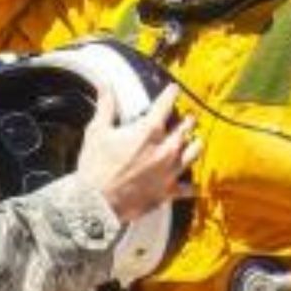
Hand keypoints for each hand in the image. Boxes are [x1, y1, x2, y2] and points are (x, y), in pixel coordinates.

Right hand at [74, 85, 198, 225]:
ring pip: (193, 152)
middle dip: (187, 119)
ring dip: (195, 144)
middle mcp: (165, 149)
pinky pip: (189, 187)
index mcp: (148, 131)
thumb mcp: (97, 132)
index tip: (174, 89)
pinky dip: (191, 185)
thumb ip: (105, 106)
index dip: (171, 93)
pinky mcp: (169, 191)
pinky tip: (194, 184)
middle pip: (185, 127)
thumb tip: (104, 86)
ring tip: (196, 140)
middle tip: (188, 116)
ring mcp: (169, 171)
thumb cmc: (95, 168)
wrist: (96, 204)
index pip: (165, 104)